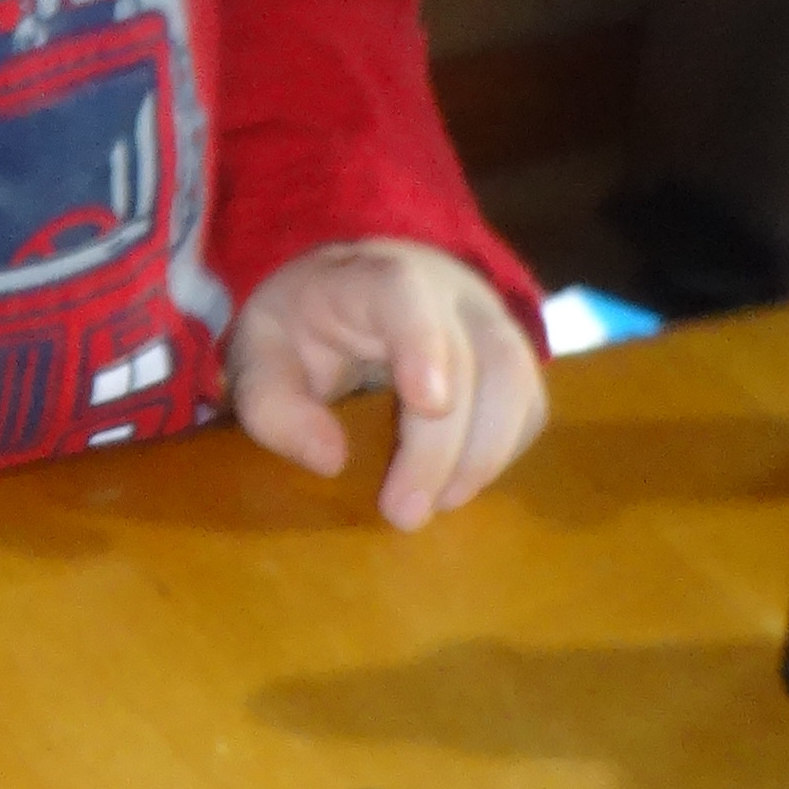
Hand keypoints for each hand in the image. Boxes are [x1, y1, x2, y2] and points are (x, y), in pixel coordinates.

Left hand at [227, 239, 544, 530]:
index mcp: (373, 277)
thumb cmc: (301, 328)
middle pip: (473, 356)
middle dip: (443, 445)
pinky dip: (503, 451)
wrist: (344, 293)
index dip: (425, 344)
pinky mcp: (511, 356)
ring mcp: (488, 319)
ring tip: (440, 504)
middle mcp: (447, 290)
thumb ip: (274, 406)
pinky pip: (528, 404)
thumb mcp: (260, 358)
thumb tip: (331, 462)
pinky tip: (461, 485)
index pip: (407, 293)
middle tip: (406, 512)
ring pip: (517, 379)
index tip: (428, 405)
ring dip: (485, 454)